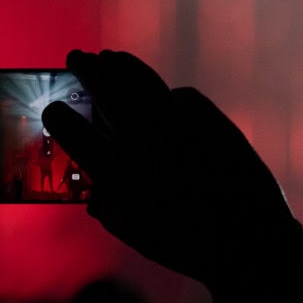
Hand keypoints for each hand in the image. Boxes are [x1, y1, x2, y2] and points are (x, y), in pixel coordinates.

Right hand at [42, 50, 295, 288]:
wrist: (249, 240)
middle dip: (86, 69)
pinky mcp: (208, 116)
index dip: (58, 115)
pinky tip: (159, 95)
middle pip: (105, 88)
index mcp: (113, 168)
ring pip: (141, 80)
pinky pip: (180, 96)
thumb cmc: (184, 245)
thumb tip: (96, 192)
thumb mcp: (132, 232)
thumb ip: (107, 208)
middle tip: (76, 56)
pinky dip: (165, 94)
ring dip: (122, 66)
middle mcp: (140, 137)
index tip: (53, 109)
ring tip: (109, 57)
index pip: (72, 128)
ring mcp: (177, 120)